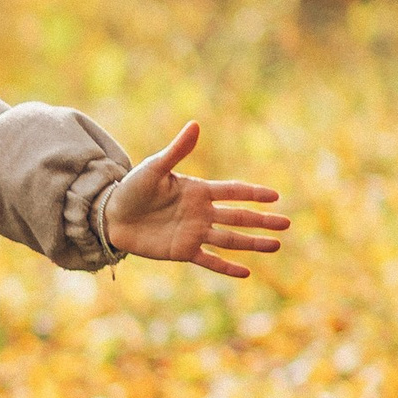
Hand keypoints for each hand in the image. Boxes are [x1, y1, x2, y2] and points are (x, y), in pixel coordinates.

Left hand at [104, 121, 287, 278]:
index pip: (232, 191)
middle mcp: (201, 212)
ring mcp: (194, 233)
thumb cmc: (132, 188)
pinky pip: (209, 261)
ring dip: (253, 243)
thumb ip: (177, 150)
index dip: (253, 193)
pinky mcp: (183, 251)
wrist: (110, 216)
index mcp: (198, 190)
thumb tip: (195, 125)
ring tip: (276, 246)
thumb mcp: (154, 168)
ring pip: (230, 239)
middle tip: (287, 223)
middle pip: (239, 217)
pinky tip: (246, 273)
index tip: (275, 196)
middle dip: (263, 220)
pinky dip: (226, 267)